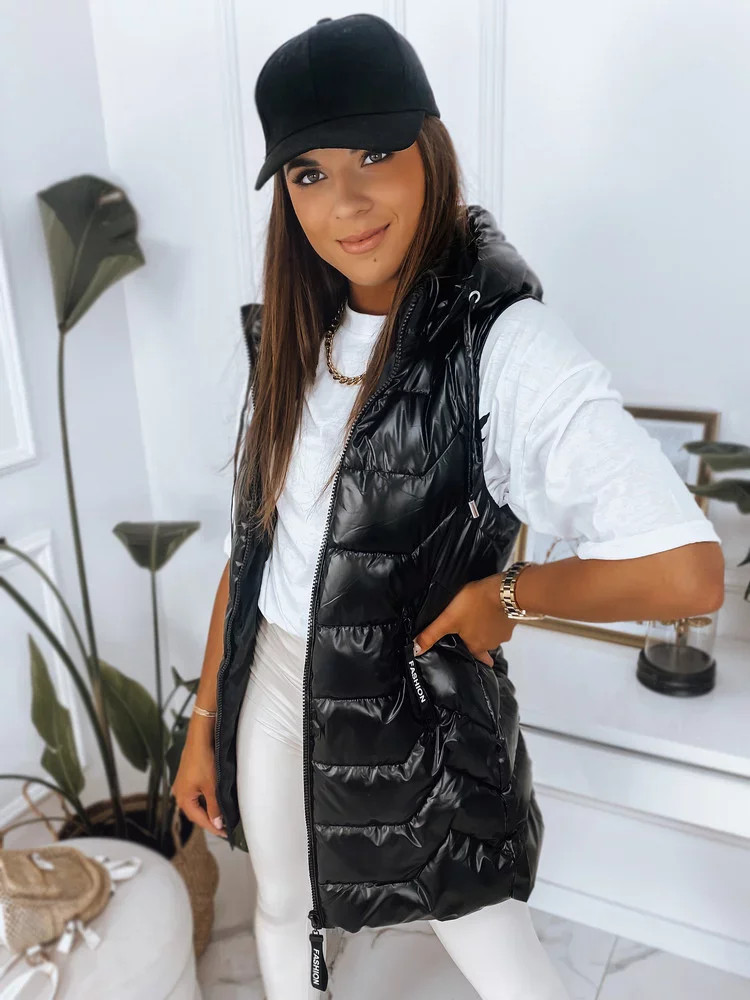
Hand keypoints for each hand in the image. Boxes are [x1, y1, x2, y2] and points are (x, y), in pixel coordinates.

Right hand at [170, 717, 226, 838]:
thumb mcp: (212, 787)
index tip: (225, 833)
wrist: (200, 737)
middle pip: (196, 813)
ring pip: (196, 803)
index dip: (213, 827)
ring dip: (208, 810)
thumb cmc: (204, 760)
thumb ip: (214, 807)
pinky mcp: (187, 776)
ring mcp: (182, 784)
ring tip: (222, 815)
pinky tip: (214, 799)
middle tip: (225, 826)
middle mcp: (179, 793)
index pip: (199, 819)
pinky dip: (205, 799)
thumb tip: (218, 823)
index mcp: (183, 798)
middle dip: (210, 820)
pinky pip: (196, 794)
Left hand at [412, 575, 516, 665]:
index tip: (478, 662)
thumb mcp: (448, 619)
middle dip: (479, 639)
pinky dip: (497, 619)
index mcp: (476, 645)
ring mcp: (504, 632)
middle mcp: (492, 643)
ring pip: (493, 633)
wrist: (504, 591)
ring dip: (488, 628)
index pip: (475, 658)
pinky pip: (503, 622)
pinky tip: (493, 610)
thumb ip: (431, 634)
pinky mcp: (512, 619)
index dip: (476, 659)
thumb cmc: (474, 605)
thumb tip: (415, 651)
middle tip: (472, 631)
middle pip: (484, 645)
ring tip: (481, 618)